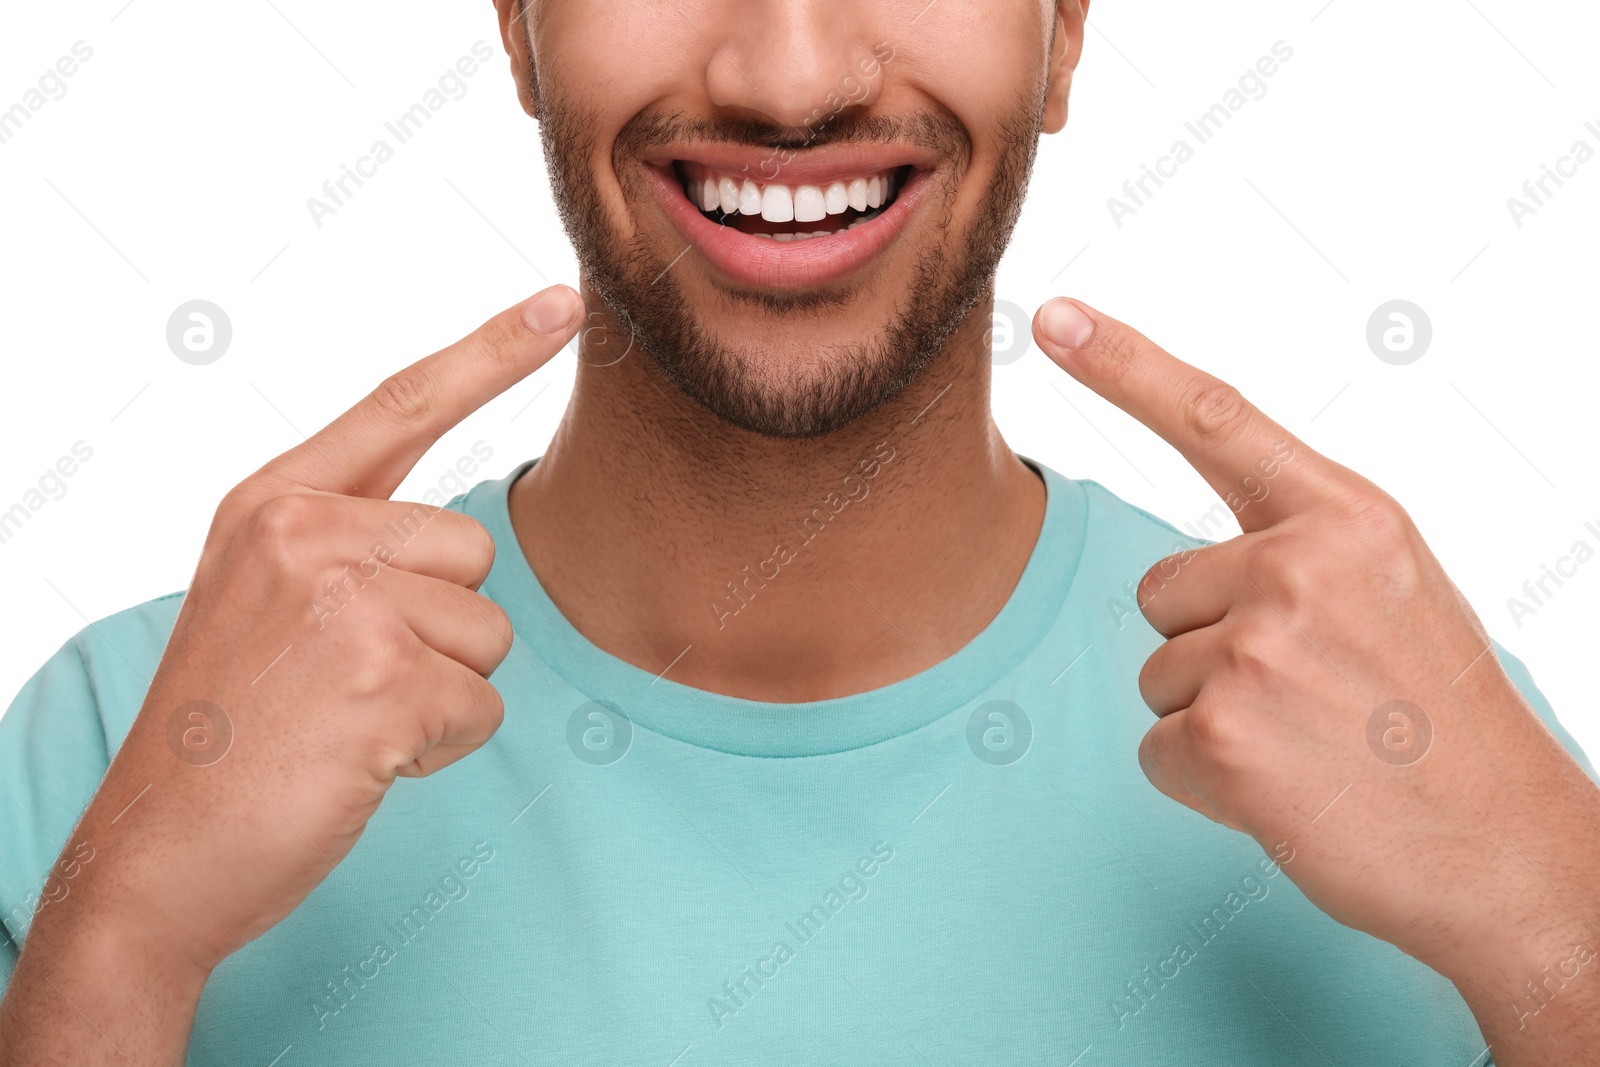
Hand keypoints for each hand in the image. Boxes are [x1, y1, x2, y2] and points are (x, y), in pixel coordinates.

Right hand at [0, 285, 582, 1065]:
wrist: (160, 850)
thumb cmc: (226, 730)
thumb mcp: (257, 598)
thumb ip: (345, 544)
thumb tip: (459, 538)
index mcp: (274, 501)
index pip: (404, 404)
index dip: (493, 351)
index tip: (566, 302)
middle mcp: (306, 531)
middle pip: (476, 549)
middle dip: (440, 628)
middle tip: (343, 682)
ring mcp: (342, 601)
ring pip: (488, 632)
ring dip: (438, 691)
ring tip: (343, 720)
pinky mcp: (380, 679)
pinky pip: (482, 706)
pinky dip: (437, 746)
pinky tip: (358, 761)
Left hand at [1033, 298, 1599, 1061]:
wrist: (1509, 854)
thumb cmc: (1446, 726)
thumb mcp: (1397, 594)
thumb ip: (1302, 550)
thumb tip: (1186, 568)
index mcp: (1348, 518)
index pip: (1215, 417)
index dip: (1124, 363)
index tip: (1056, 317)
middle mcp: (1298, 565)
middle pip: (1161, 590)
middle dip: (1212, 647)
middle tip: (1311, 698)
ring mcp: (1257, 649)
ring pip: (1157, 673)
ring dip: (1214, 718)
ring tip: (1311, 746)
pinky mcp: (1222, 735)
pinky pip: (1154, 747)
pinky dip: (1205, 780)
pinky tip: (1287, 792)